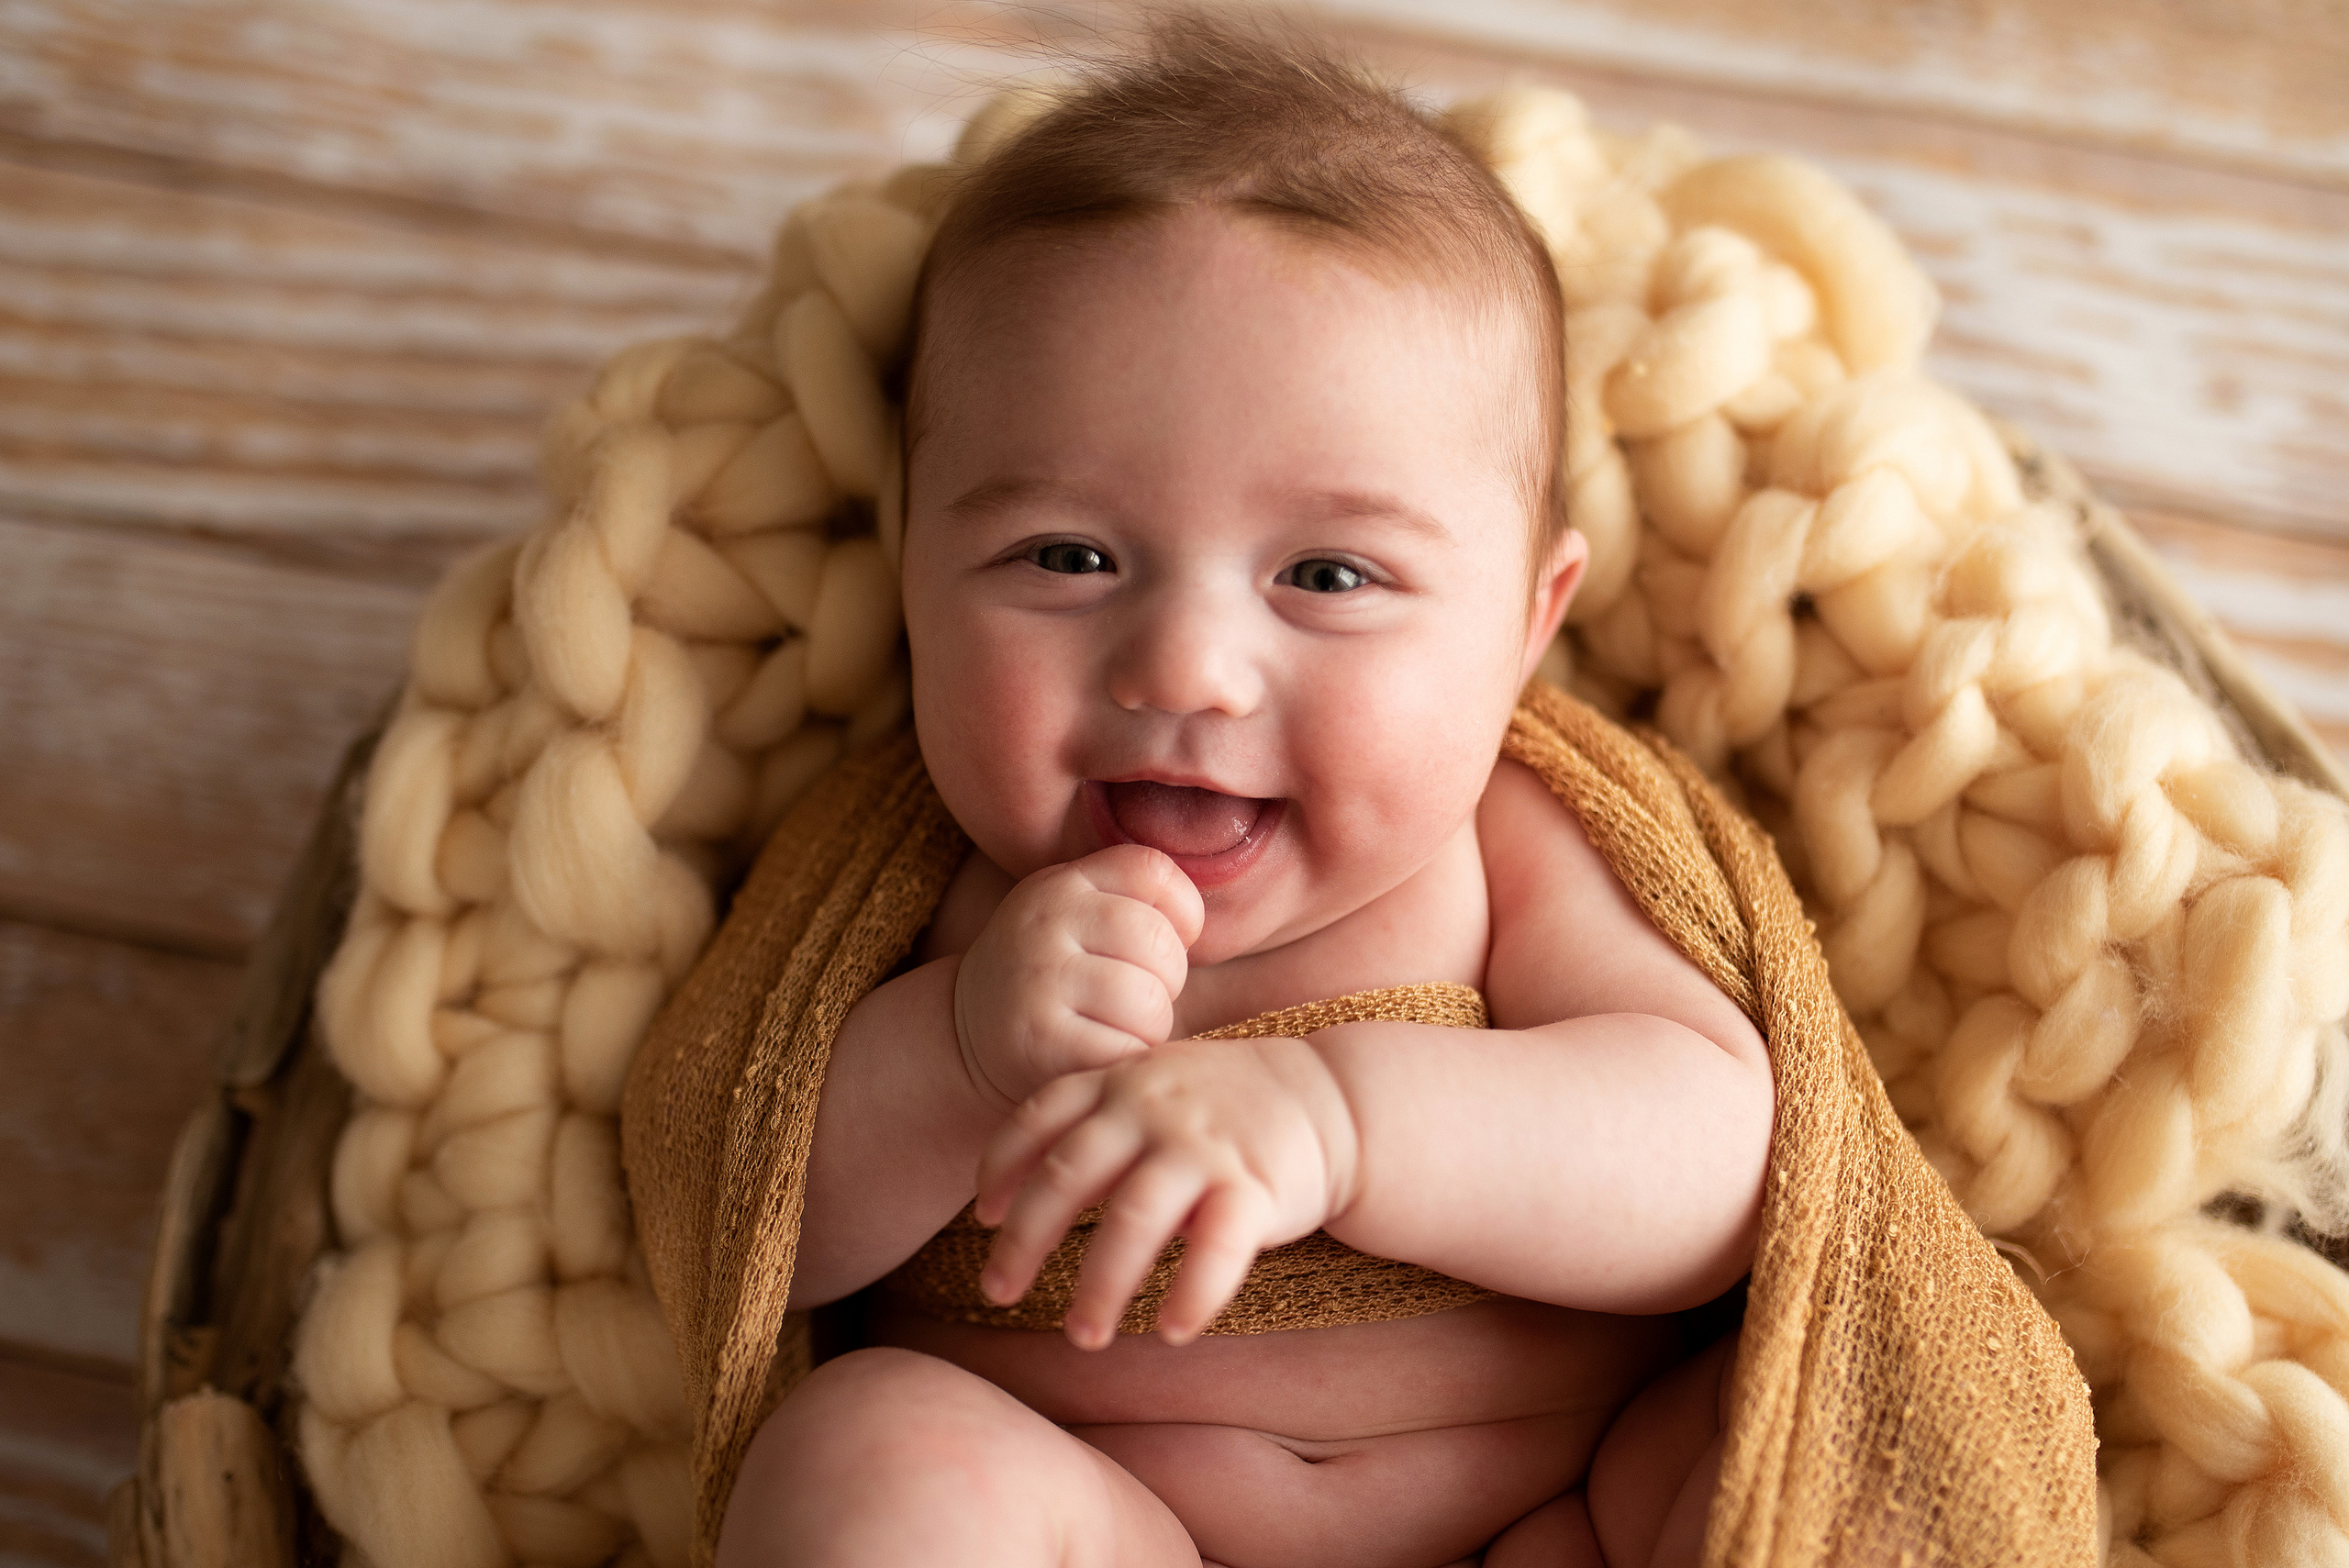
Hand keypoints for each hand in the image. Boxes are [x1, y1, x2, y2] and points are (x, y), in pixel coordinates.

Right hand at [954, 844, 1204, 1114]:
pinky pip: (1127, 1049)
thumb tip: (1265, 863)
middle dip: (1162, 980)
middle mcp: (1045, 918)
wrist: (967, 1043)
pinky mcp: (1039, 1042)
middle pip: (1162, 943)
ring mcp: (1038, 979)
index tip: (1154, 945)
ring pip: (1150, 999)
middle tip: (1123, 996)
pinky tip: (1094, 1055)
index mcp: (1064, 880)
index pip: (1159, 876)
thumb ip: (1141, 897)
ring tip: (1106, 1026)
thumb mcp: (1081, 916)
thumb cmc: (1057, 980)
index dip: (1178, 919)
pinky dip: (1125, 1061)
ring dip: (1146, 1026)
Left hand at [973, 1036, 1361, 1348]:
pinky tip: (1172, 1332)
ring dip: (1100, 1286)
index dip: (1001, 1168)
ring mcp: (1203, 1146)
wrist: (1333, 1095)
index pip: (1039, 1119)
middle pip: (1067, 1177)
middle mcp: (1152, 1109)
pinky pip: (1216, 1250)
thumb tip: (1025, 1191)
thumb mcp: (1156, 1086)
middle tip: (997, 1293)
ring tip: (1083, 1337)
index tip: (982, 1216)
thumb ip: (1098, 1122)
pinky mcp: (1256, 1186)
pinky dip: (1191, 1295)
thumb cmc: (1229, 1103)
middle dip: (1024, 1242)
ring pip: (1132, 1222)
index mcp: (1121, 1082)